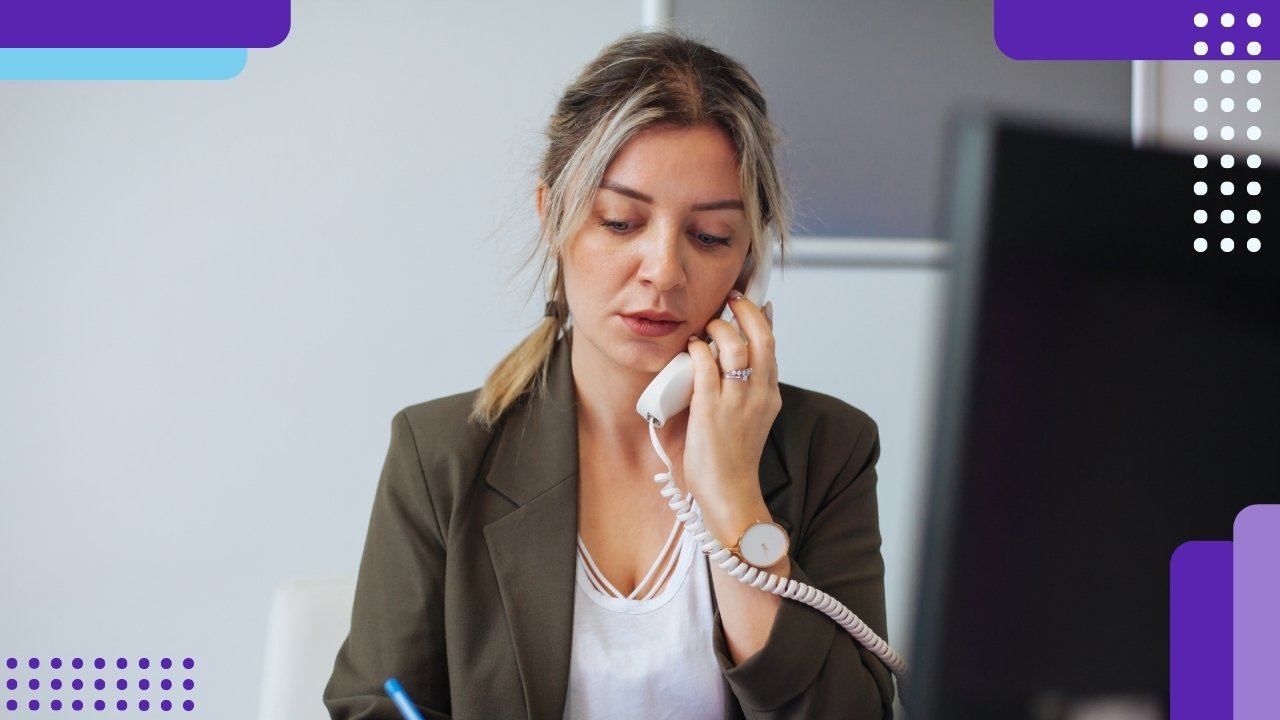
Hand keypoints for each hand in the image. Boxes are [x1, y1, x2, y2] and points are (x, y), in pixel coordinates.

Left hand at [683, 292, 780, 543]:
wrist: (730, 492)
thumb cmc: (733, 459)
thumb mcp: (751, 419)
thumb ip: (746, 391)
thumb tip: (733, 362)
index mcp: (769, 396)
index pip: (772, 347)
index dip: (763, 320)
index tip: (756, 303)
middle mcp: (758, 394)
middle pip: (761, 338)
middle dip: (746, 311)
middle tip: (731, 300)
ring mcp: (736, 401)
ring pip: (734, 346)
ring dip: (717, 329)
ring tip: (706, 328)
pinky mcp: (711, 409)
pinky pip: (705, 366)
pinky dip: (697, 350)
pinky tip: (691, 347)